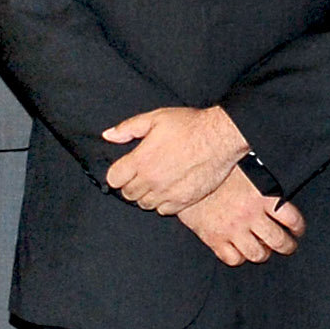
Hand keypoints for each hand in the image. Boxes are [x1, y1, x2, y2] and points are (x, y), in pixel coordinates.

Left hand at [104, 104, 248, 213]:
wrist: (220, 137)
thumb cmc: (190, 125)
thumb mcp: (155, 118)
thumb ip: (128, 128)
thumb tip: (108, 135)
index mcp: (141, 160)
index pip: (114, 179)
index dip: (117, 173)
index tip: (125, 169)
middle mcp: (152, 180)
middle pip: (128, 193)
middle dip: (131, 184)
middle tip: (141, 174)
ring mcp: (168, 193)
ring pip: (144, 204)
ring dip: (146, 195)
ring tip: (155, 182)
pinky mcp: (184, 201)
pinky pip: (164, 210)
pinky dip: (163, 203)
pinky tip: (169, 189)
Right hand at [175, 172, 304, 265]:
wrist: (186, 175)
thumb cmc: (218, 169)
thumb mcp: (247, 167)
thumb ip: (265, 178)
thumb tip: (284, 167)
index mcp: (262, 196)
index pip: (292, 219)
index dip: (298, 228)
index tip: (297, 230)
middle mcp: (249, 215)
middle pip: (279, 242)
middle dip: (287, 246)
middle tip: (287, 245)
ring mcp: (232, 229)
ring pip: (258, 254)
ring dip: (264, 253)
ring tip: (264, 250)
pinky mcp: (214, 238)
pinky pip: (234, 259)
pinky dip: (239, 257)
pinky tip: (240, 250)